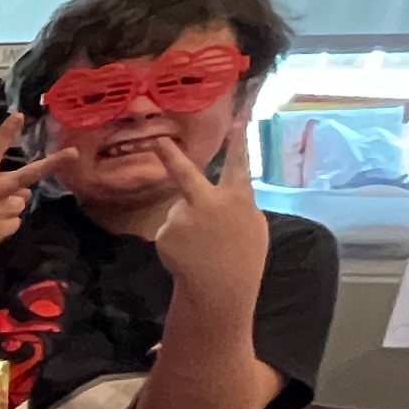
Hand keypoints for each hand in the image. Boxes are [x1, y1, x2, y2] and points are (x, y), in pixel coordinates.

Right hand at [0, 113, 72, 276]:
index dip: (5, 132)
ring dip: (9, 209)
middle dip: (51, 164)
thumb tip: (26, 191)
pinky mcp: (2, 228)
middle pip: (26, 175)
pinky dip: (5, 226)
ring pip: (20, 202)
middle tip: (73, 153)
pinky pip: (16, 222)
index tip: (19, 115)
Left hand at [151, 117, 268, 310]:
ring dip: (187, 226)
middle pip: (186, 175)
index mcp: (237, 199)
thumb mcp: (250, 225)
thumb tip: (220, 196)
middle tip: (157, 140)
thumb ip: (234, 205)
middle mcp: (209, 203)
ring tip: (202, 247)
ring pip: (180, 212)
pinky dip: (176, 241)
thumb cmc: (242, 256)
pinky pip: (169, 230)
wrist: (221, 289)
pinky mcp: (166, 233)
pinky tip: (189, 255)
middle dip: (170, 156)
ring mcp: (184, 218)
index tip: (237, 119)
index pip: (239, 166)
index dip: (239, 142)